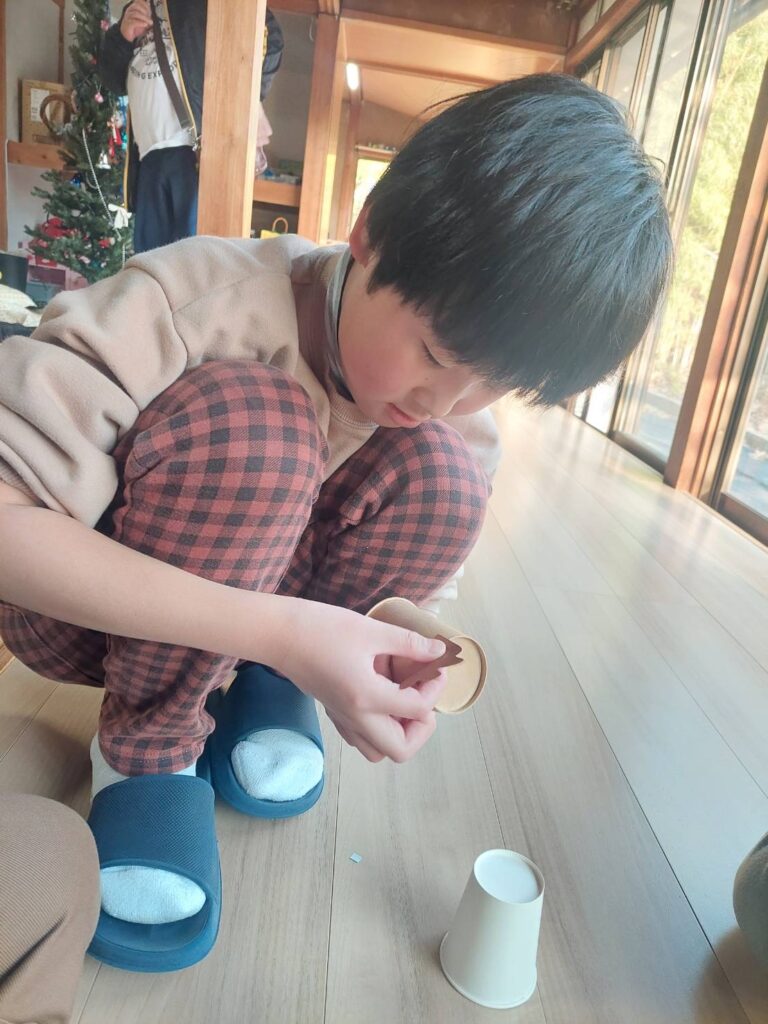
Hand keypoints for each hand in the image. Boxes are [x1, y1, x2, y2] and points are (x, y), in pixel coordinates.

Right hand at [120, 0, 151, 41]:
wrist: (127, 35)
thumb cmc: (135, 26)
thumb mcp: (142, 19)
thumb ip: (146, 15)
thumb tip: (153, 12)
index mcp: (133, 8)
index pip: (138, 2)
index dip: (145, 5)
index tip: (150, 11)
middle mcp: (130, 11)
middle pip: (137, 6)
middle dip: (145, 11)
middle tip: (151, 18)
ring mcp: (128, 17)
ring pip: (136, 13)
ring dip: (145, 18)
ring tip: (150, 22)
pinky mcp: (127, 24)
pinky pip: (133, 22)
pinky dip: (140, 23)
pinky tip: (145, 24)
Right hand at [274, 600, 447, 763]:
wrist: (277, 634)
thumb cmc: (321, 628)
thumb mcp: (371, 630)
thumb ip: (409, 644)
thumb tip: (438, 651)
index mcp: (368, 697)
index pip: (418, 709)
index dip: (435, 688)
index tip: (436, 666)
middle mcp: (356, 717)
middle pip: (401, 750)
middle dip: (421, 727)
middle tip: (421, 695)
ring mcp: (342, 719)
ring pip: (378, 751)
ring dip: (399, 732)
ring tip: (402, 699)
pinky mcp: (332, 713)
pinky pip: (361, 738)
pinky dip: (378, 726)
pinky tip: (380, 696)